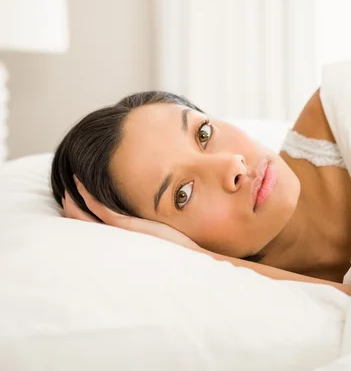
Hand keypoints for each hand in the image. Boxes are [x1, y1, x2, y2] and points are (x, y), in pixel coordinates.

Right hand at [62, 177, 199, 251]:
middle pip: (84, 226)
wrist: (192, 259)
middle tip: (64, 194)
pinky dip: (90, 198)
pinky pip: (103, 211)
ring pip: (89, 217)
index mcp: (123, 244)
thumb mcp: (159, 240)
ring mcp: (122, 234)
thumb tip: (149, 223)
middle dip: (72, 209)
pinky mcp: (129, 227)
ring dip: (77, 200)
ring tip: (70, 184)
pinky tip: (83, 186)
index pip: (94, 231)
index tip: (73, 205)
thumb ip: (149, 233)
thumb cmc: (179, 251)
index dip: (80, 218)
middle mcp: (118, 242)